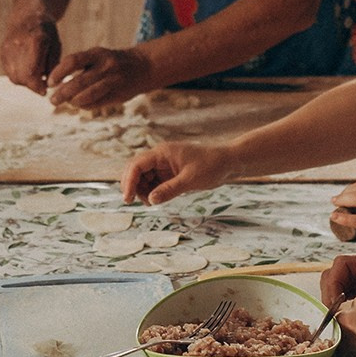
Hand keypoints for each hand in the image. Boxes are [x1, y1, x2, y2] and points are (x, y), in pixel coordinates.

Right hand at [0, 17, 61, 95]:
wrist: (27, 14)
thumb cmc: (46, 30)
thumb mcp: (56, 45)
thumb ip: (53, 65)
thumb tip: (49, 85)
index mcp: (35, 41)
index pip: (32, 73)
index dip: (38, 86)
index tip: (45, 90)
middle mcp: (17, 45)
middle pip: (22, 78)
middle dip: (33, 85)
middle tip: (41, 83)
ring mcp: (7, 49)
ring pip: (14, 78)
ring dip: (26, 81)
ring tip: (35, 75)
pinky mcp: (2, 53)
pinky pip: (9, 72)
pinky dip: (19, 75)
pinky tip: (27, 69)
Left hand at [45, 44, 152, 112]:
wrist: (143, 66)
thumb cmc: (111, 62)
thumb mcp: (98, 56)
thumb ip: (80, 65)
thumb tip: (56, 81)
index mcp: (97, 54)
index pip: (72, 61)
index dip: (58, 73)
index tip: (50, 82)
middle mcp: (106, 66)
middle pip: (78, 82)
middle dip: (62, 93)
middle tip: (52, 100)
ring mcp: (114, 81)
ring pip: (88, 95)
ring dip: (73, 102)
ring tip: (66, 102)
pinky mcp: (119, 95)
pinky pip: (97, 103)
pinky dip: (85, 106)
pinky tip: (80, 104)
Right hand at [121, 140, 235, 204]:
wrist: (228, 162)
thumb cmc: (211, 166)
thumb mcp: (190, 180)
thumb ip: (170, 190)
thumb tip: (150, 200)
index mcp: (162, 153)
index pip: (137, 165)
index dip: (129, 181)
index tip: (128, 199)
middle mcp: (160, 157)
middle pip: (135, 170)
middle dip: (132, 186)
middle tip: (134, 202)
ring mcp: (164, 165)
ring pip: (143, 178)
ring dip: (142, 190)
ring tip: (152, 203)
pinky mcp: (169, 173)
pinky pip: (153, 182)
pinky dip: (152, 192)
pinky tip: (157, 200)